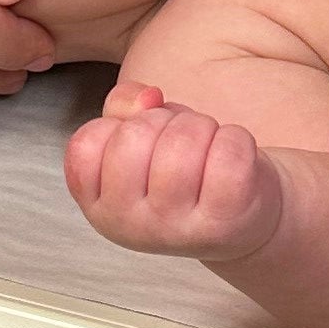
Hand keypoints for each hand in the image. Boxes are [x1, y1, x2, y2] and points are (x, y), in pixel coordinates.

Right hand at [65, 79, 284, 263]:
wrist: (242, 219)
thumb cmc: (183, 170)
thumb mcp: (141, 136)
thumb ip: (123, 106)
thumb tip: (148, 98)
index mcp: (101, 207)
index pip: (86, 143)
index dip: (121, 124)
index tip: (144, 142)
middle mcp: (132, 226)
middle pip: (135, 134)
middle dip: (166, 120)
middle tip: (181, 143)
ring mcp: (177, 229)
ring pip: (184, 139)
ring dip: (203, 127)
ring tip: (208, 151)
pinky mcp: (225, 221)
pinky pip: (228, 151)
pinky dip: (236, 139)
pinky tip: (235, 162)